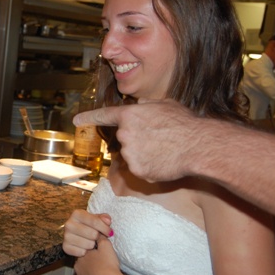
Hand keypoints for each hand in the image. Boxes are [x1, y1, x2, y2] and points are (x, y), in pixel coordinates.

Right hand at [63, 209, 112, 256]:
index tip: (110, 233)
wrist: (77, 234)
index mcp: (77, 214)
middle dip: (98, 237)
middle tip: (98, 237)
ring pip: (88, 244)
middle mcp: (69, 224)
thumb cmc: (89, 225)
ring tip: (91, 242)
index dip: (105, 228)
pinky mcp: (65, 247)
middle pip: (93, 234)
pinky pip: (82, 252)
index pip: (95, 221)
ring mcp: (66, 236)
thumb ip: (103, 218)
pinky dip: (86, 252)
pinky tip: (85, 247)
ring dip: (93, 245)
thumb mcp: (96, 218)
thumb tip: (107, 221)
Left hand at [73, 99, 199, 181]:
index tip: (76, 120)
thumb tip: (139, 104)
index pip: (105, 115)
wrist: (198, 146)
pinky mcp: (137, 171)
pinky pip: (141, 170)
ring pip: (133, 155)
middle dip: (139, 140)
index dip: (89, 117)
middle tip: (160, 139)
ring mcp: (130, 154)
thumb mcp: (165, 104)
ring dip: (145, 154)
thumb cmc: (185, 124)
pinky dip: (151, 168)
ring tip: (166, 150)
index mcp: (130, 115)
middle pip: (126, 139)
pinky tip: (165, 162)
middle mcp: (125, 134)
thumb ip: (146, 105)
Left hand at [73, 236, 121, 274]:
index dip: (92, 251)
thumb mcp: (106, 246)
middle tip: (103, 263)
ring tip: (104, 273)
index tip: (99, 253)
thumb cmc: (107, 264)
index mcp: (81, 256)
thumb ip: (101, 238)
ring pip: (85, 273)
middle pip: (84, 262)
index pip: (84, 251)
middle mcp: (78, 267)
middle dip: (91, 262)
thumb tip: (99, 233)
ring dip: (92, 272)